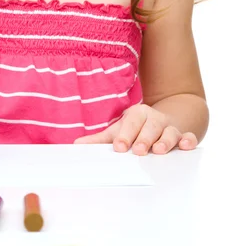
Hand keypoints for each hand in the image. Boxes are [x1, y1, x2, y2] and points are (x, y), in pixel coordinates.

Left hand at [74, 103, 197, 154]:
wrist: (169, 117)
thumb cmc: (139, 126)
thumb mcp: (120, 129)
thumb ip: (101, 139)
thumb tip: (77, 145)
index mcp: (137, 114)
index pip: (130, 124)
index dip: (124, 134)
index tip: (119, 147)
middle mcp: (154, 118)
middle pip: (149, 127)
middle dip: (144, 139)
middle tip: (138, 150)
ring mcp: (170, 126)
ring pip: (168, 132)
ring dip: (164, 141)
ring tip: (159, 151)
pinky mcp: (184, 135)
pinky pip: (188, 137)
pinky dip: (188, 141)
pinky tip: (186, 145)